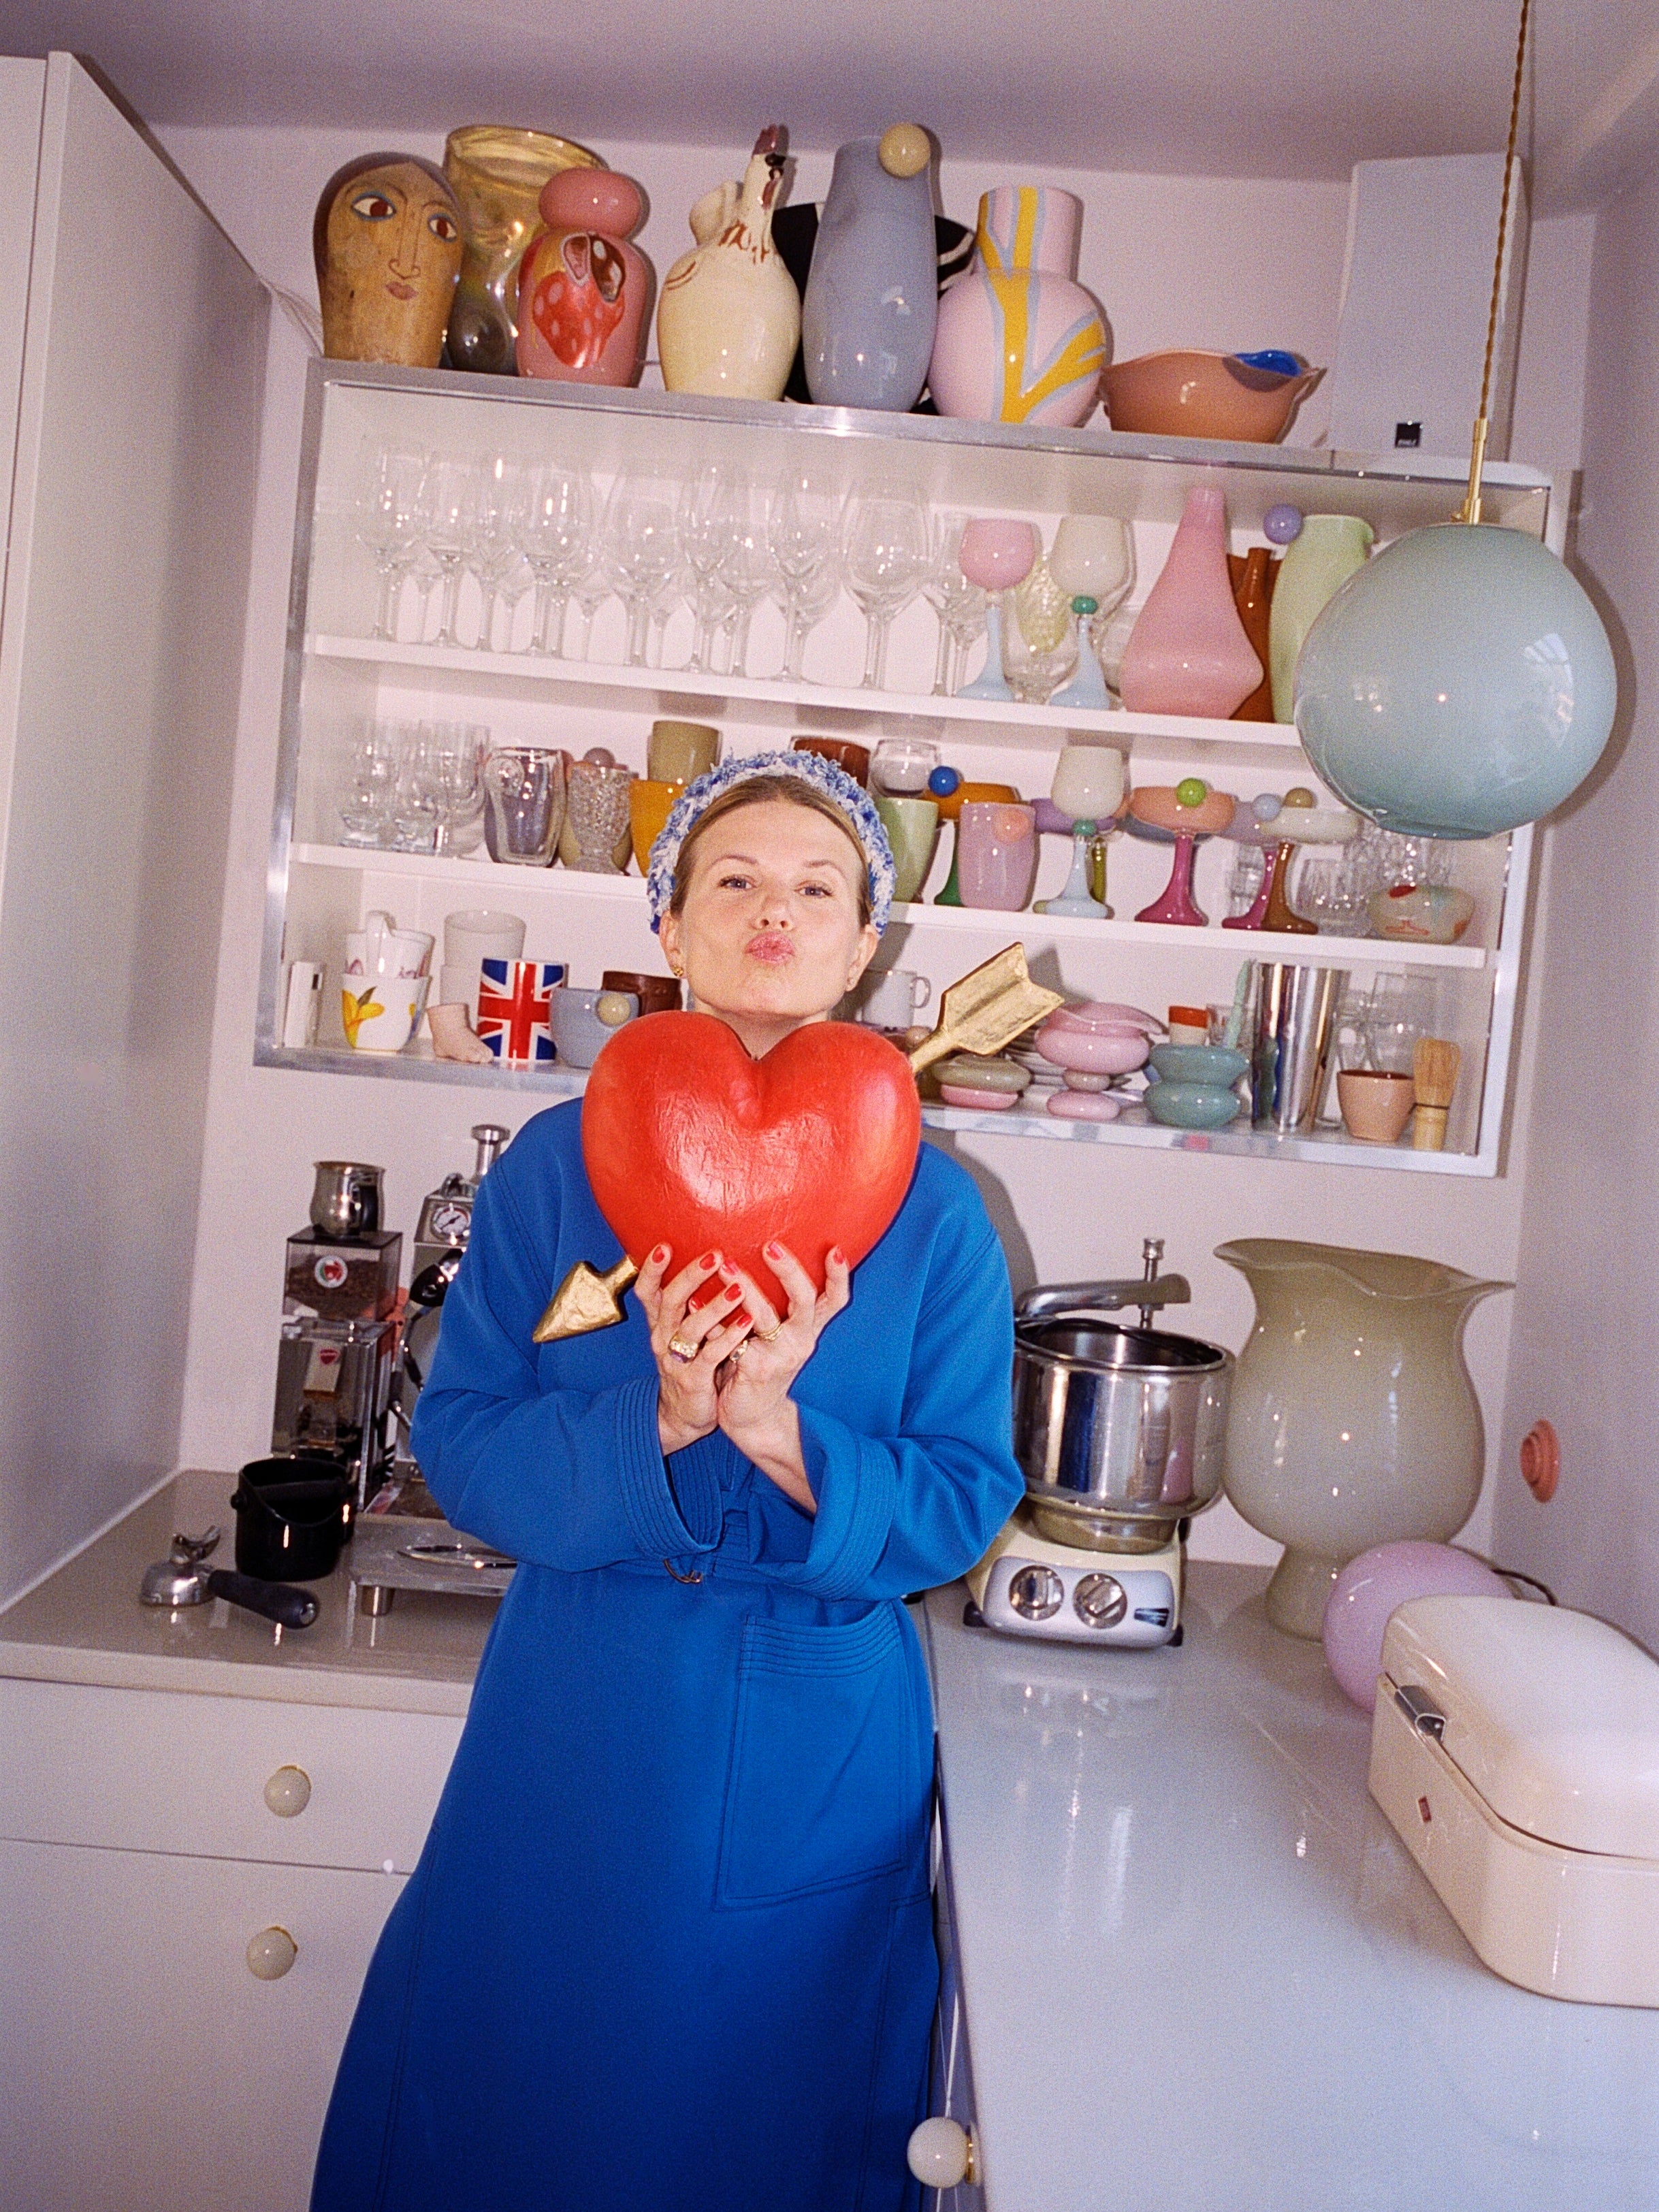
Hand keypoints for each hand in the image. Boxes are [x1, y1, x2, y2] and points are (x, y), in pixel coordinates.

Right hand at [635, 1244, 754, 1456]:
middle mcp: (663, 1338)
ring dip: (714, 1307)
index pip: (647, 1292)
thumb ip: (689, 1304)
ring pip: (690, 1328)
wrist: (683, 1415)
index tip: (664, 1245)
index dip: (652, 1270)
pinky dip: (728, 1337)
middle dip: (691, 1277)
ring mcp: (677, 1361)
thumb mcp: (682, 1332)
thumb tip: (708, 1262)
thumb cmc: (690, 1363)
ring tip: (738, 1288)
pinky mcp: (694, 1380)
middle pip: (670, 1302)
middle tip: (715, 1255)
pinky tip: (747, 1321)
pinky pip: (711, 1356)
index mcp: (660, 1324)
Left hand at [710, 1240, 850, 1513]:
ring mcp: (778, 1356)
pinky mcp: (752, 1369)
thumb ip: (779, 1304)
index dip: (839, 1276)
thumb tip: (762, 1251)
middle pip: (805, 1300)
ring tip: (725, 1266)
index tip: (836, 1250)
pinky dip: (713, 1319)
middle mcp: (800, 1340)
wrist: (752, 1416)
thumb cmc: (762, 1364)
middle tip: (770, 1246)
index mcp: (808, 1329)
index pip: (834, 1301)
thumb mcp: (779, 1335)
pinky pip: (730, 1338)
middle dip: (789, 1271)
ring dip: (745, 1288)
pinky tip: (694, 1301)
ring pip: (763, 1316)